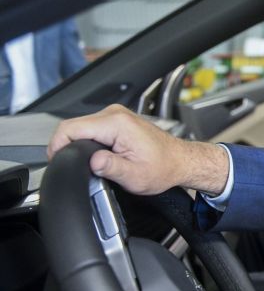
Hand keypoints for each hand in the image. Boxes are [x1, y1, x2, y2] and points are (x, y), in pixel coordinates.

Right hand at [47, 104, 228, 195]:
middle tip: (75, 168)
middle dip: (67, 147)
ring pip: (80, 127)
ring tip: (91, 162)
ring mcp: (115, 114)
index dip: (57, 146)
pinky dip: (87, 141)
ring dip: (77, 145)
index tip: (58, 161)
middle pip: (72, 126)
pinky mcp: (116, 119)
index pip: (70, 128)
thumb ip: (111, 168)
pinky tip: (97, 155)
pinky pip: (90, 128)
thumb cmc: (163, 167)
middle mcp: (115, 114)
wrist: (180, 161)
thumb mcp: (135, 176)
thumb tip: (93, 162)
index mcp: (117, 124)